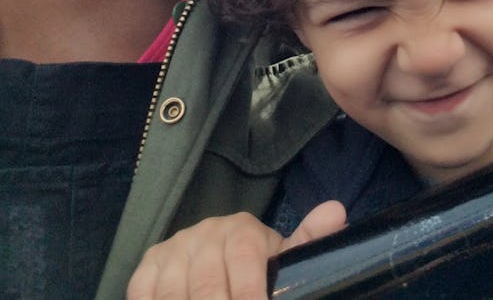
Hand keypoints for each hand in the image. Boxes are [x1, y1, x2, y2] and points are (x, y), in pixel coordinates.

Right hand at [127, 201, 346, 299]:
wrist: (213, 251)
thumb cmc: (256, 263)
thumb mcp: (282, 255)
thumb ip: (309, 240)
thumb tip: (337, 212)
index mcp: (242, 230)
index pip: (245, 260)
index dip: (250, 292)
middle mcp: (205, 233)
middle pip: (207, 284)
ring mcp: (173, 249)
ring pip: (174, 292)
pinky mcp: (147, 267)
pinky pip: (143, 292)